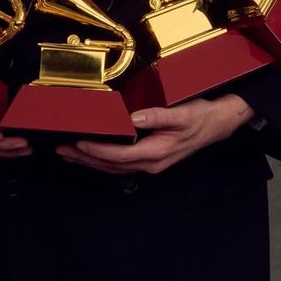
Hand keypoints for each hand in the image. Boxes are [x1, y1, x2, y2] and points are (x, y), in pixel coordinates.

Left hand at [55, 94, 253, 174]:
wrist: (218, 124)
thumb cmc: (201, 117)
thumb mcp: (183, 113)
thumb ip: (158, 116)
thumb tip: (134, 118)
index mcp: (157, 152)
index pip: (120, 155)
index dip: (98, 151)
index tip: (80, 143)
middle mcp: (151, 163)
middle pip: (111, 165)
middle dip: (85, 159)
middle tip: (61, 150)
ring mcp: (150, 164)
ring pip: (113, 167)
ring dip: (89, 161)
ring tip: (67, 153)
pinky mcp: (149, 159)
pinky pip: (120, 164)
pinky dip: (102, 160)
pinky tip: (90, 155)